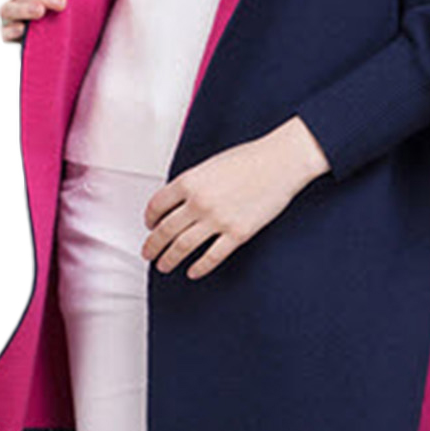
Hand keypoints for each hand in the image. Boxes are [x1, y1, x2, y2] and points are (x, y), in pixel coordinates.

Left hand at [142, 116, 330, 279]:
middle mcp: (199, 202)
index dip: (149, 219)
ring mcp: (217, 220)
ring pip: (182, 247)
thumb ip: (192, 183)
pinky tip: (193, 271)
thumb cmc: (251, 159)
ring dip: (169, 259)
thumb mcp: (211, 164)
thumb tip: (179, 202)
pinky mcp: (237, 234)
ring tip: (164, 265)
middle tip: (148, 252)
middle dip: (153, 245)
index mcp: (189, 181)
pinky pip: (211, 257)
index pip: (156, 205)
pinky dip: (199, 267)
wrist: (281, 163)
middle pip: (165, 230)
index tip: (149, 225)